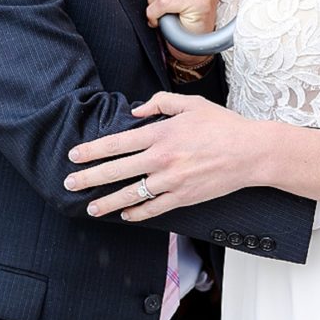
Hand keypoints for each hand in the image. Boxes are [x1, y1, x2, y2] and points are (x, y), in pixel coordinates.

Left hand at [63, 91, 259, 218]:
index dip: (93, 150)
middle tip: (69, 184)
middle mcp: (162, 158)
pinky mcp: (184, 197)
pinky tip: (125, 215)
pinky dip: (138, 213)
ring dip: (108, 202)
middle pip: (117, 170)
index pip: (118, 143)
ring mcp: (172, 181)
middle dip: (89, 178)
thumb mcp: (191, 104)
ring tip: (91, 207)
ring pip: (132, 194)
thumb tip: (136, 113)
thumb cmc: (222, 125)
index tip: (75, 156)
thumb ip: (160, 104)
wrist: (250, 152)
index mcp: (161, 133)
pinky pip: (154, 208)